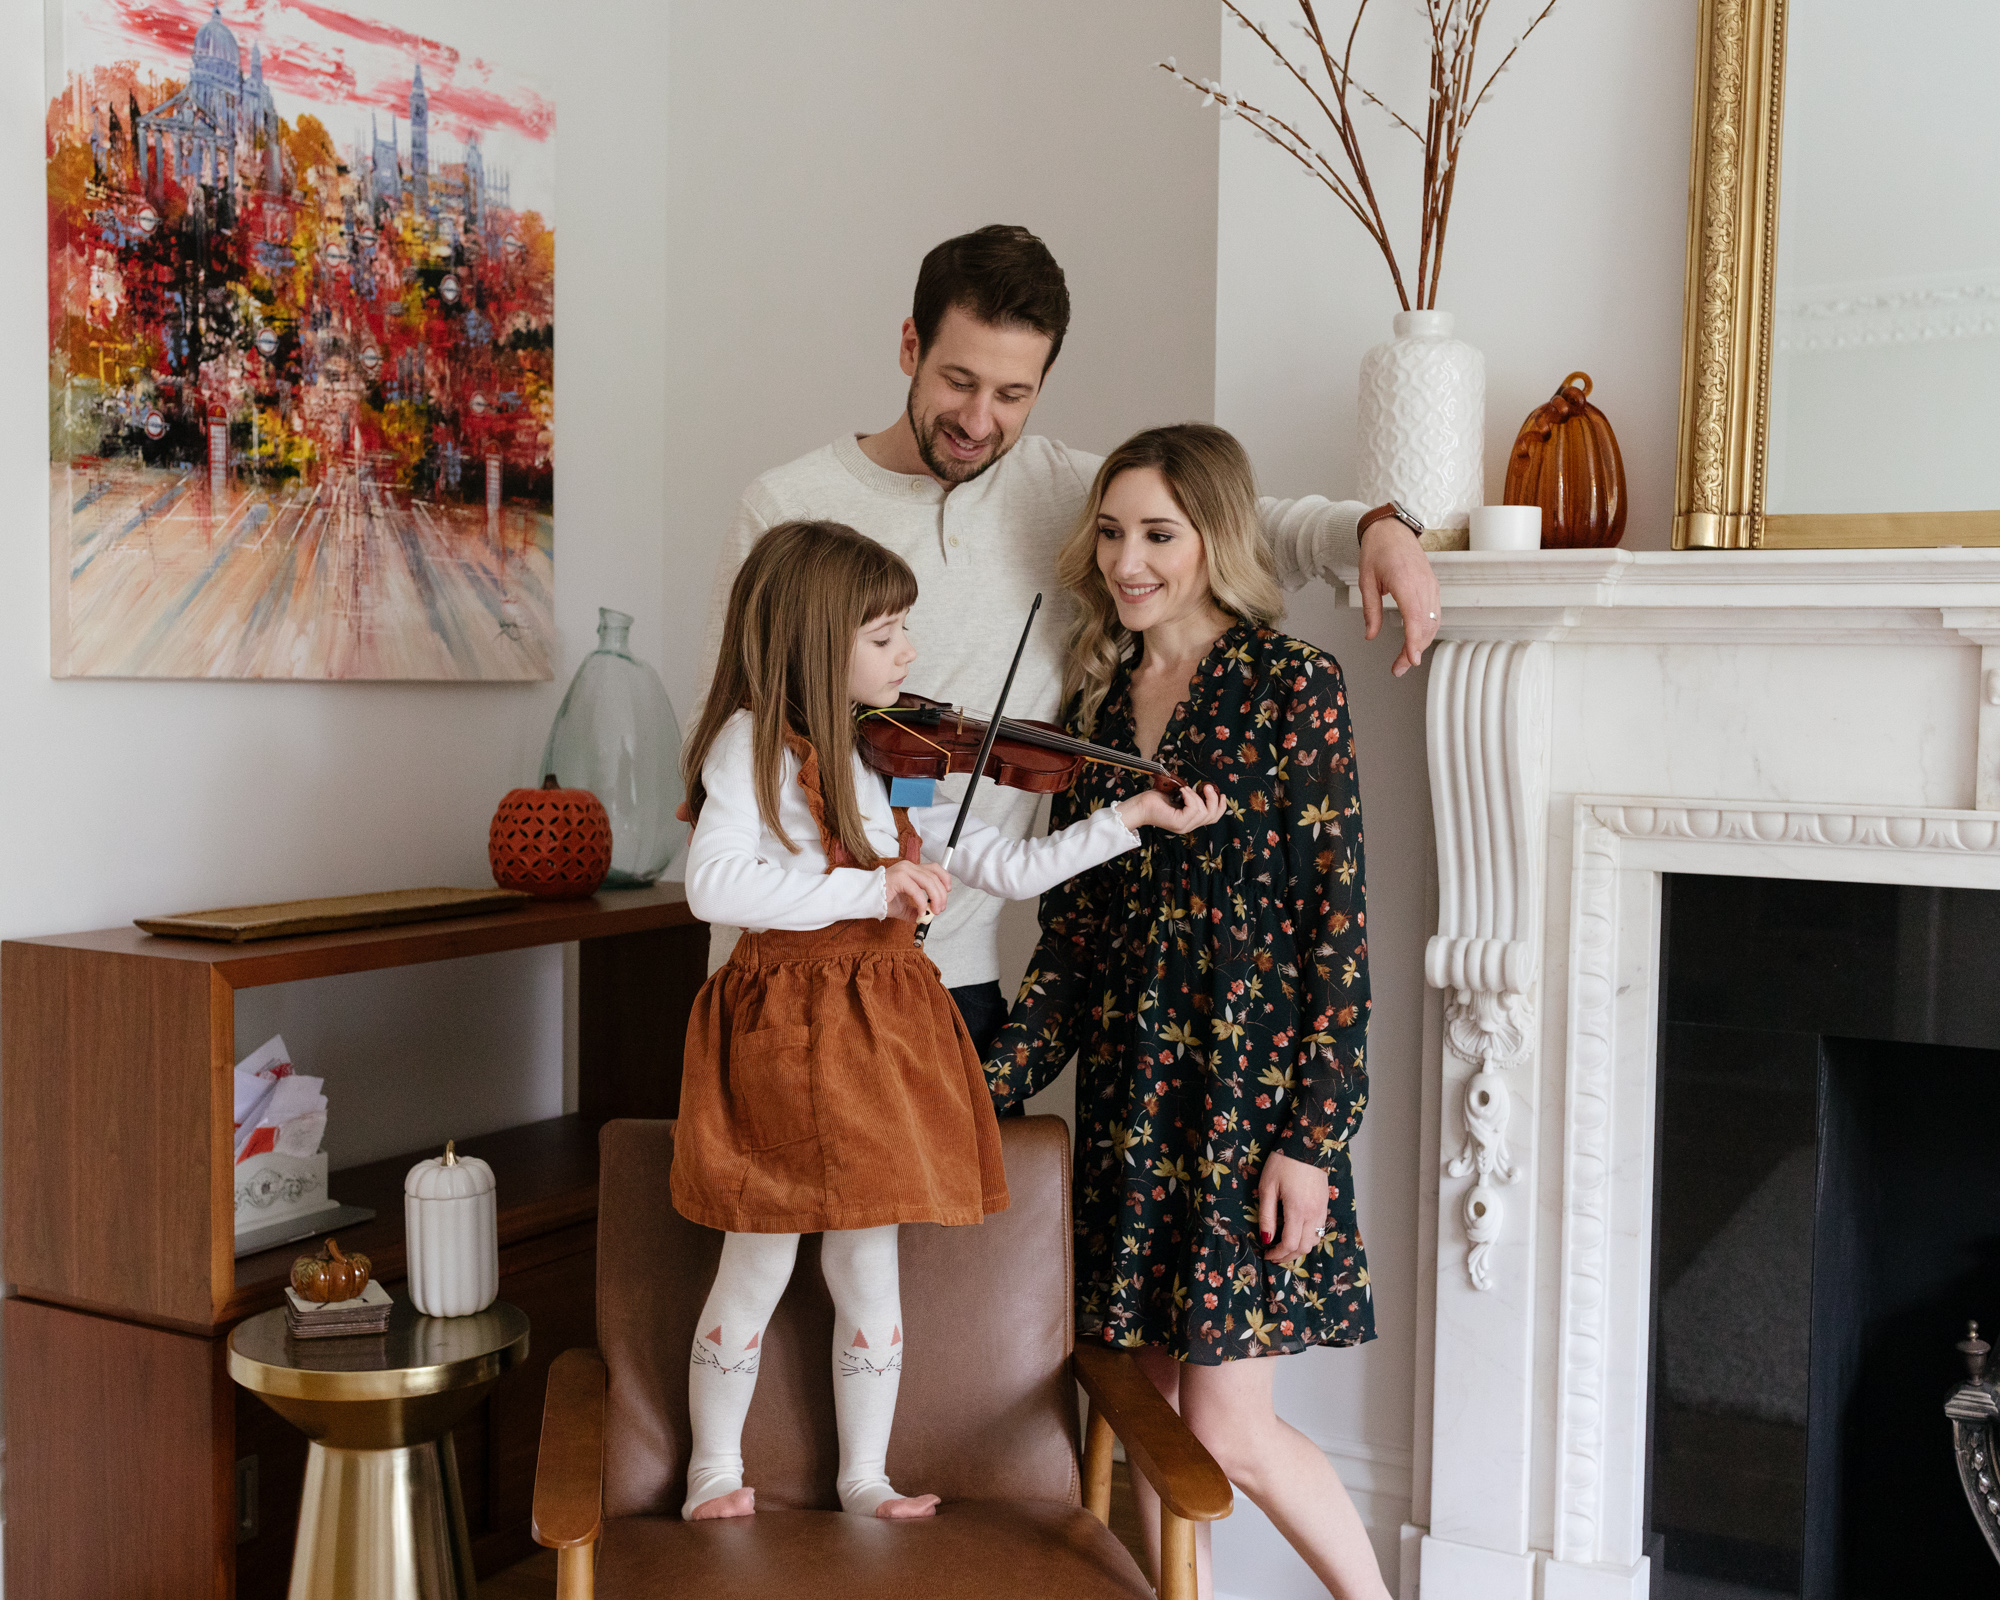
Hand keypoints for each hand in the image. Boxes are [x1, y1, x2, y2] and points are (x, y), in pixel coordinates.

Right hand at [883, 858, 950, 920]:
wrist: (865, 899)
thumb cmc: (881, 899)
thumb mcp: (904, 907)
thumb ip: (916, 910)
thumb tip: (927, 918)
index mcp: (911, 869)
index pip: (934, 868)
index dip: (944, 878)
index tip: (948, 891)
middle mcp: (908, 867)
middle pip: (934, 876)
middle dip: (941, 894)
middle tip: (940, 908)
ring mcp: (903, 871)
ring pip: (929, 881)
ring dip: (935, 898)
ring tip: (934, 911)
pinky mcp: (898, 878)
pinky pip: (917, 891)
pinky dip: (922, 903)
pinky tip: (920, 913)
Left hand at [1116, 784, 1224, 834]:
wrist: (1140, 806)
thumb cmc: (1156, 800)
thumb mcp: (1179, 796)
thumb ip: (1192, 797)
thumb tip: (1204, 788)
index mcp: (1190, 821)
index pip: (1213, 818)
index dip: (1220, 806)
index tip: (1221, 794)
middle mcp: (1188, 826)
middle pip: (1212, 816)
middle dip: (1213, 800)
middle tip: (1207, 786)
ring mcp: (1184, 826)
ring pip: (1203, 812)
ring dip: (1197, 796)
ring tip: (1186, 789)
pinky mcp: (1178, 822)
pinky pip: (1194, 809)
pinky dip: (1191, 797)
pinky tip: (1183, 791)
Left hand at [1255, 1150, 1330, 1265]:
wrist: (1306, 1143)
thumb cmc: (1282, 1163)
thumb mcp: (1267, 1188)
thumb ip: (1266, 1216)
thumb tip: (1266, 1239)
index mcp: (1297, 1210)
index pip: (1290, 1244)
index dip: (1277, 1254)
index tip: (1266, 1254)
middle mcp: (1313, 1213)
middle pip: (1304, 1247)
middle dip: (1288, 1256)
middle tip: (1274, 1255)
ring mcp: (1322, 1209)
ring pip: (1314, 1241)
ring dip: (1299, 1248)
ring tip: (1284, 1246)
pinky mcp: (1325, 1204)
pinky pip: (1319, 1229)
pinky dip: (1308, 1237)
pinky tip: (1296, 1232)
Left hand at [1357, 513, 1440, 676]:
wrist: (1392, 529)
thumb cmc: (1377, 550)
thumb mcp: (1365, 581)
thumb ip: (1370, 610)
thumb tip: (1370, 635)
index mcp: (1405, 583)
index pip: (1414, 620)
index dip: (1414, 643)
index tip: (1411, 661)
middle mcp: (1423, 586)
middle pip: (1425, 627)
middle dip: (1414, 651)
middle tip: (1398, 669)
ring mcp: (1431, 586)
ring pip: (1433, 623)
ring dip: (1421, 644)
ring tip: (1405, 660)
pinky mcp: (1433, 587)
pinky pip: (1435, 614)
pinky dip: (1427, 631)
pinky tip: (1417, 641)